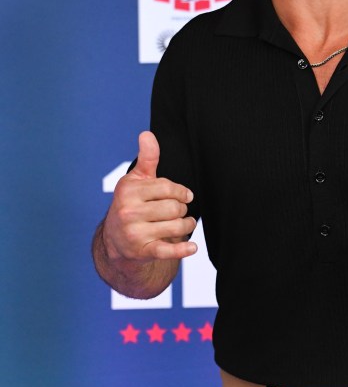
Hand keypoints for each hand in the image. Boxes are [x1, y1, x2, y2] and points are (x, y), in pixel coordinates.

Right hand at [102, 131, 196, 262]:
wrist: (115, 242)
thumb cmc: (131, 204)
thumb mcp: (136, 180)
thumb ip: (147, 158)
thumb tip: (147, 134)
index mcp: (128, 191)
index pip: (167, 187)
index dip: (181, 192)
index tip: (185, 196)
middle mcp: (128, 212)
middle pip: (173, 208)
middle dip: (182, 209)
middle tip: (180, 212)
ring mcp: (134, 233)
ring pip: (175, 227)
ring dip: (186, 226)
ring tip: (186, 224)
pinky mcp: (141, 252)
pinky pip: (167, 251)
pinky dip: (182, 250)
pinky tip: (192, 247)